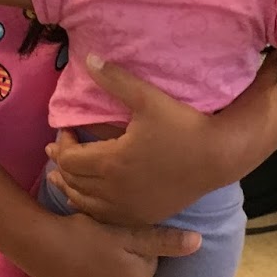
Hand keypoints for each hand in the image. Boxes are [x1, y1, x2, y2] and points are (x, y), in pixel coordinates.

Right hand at [33, 206, 200, 276]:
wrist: (44, 246)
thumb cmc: (86, 232)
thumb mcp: (126, 232)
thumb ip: (163, 240)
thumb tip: (198, 242)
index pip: (148, 261)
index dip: (134, 247)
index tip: (118, 236)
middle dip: (126, 265)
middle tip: (104, 246)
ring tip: (93, 261)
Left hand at [46, 56, 227, 224]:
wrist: (218, 157)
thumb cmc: (183, 126)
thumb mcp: (148, 99)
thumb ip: (115, 80)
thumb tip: (88, 59)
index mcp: (111, 162)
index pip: (69, 159)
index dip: (62, 145)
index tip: (68, 130)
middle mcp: (115, 191)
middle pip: (73, 182)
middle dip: (63, 165)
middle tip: (58, 151)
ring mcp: (129, 208)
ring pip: (85, 204)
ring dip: (71, 188)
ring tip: (62, 178)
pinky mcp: (142, 216)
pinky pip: (105, 217)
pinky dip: (90, 206)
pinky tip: (89, 198)